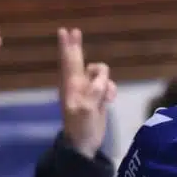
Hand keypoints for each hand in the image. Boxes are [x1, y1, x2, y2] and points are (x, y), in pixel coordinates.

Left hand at [58, 28, 116, 156]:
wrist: (84, 145)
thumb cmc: (81, 128)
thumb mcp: (86, 110)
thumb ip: (94, 92)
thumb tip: (102, 80)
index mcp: (71, 86)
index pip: (69, 62)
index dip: (68, 47)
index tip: (65, 31)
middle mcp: (78, 85)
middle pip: (78, 60)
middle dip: (77, 47)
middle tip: (75, 31)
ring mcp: (88, 91)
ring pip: (100, 73)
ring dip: (106, 80)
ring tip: (106, 97)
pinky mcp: (98, 98)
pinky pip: (108, 85)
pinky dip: (111, 90)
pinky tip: (110, 101)